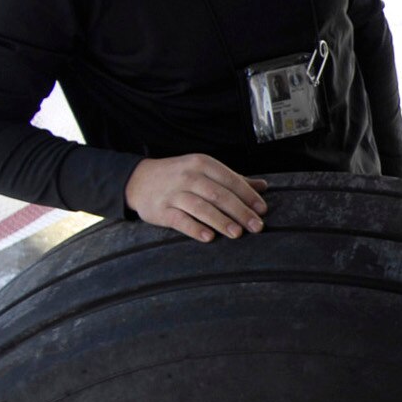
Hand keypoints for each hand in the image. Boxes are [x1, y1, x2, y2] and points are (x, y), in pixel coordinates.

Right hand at [124, 155, 268, 241]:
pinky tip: (208, 237)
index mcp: (202, 164)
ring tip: (237, 233)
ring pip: (201, 207)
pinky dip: (194, 228)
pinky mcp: (161, 210)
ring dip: (221, 221)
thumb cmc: (180, 176)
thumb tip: (263, 186)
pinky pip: (179, 220)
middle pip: (219, 195)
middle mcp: (188, 176)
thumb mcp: (205, 171)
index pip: (230, 180)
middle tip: (257, 227)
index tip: (263, 210)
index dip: (248, 196)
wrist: (138, 179)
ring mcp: (173, 193)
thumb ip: (233, 179)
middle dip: (240, 211)